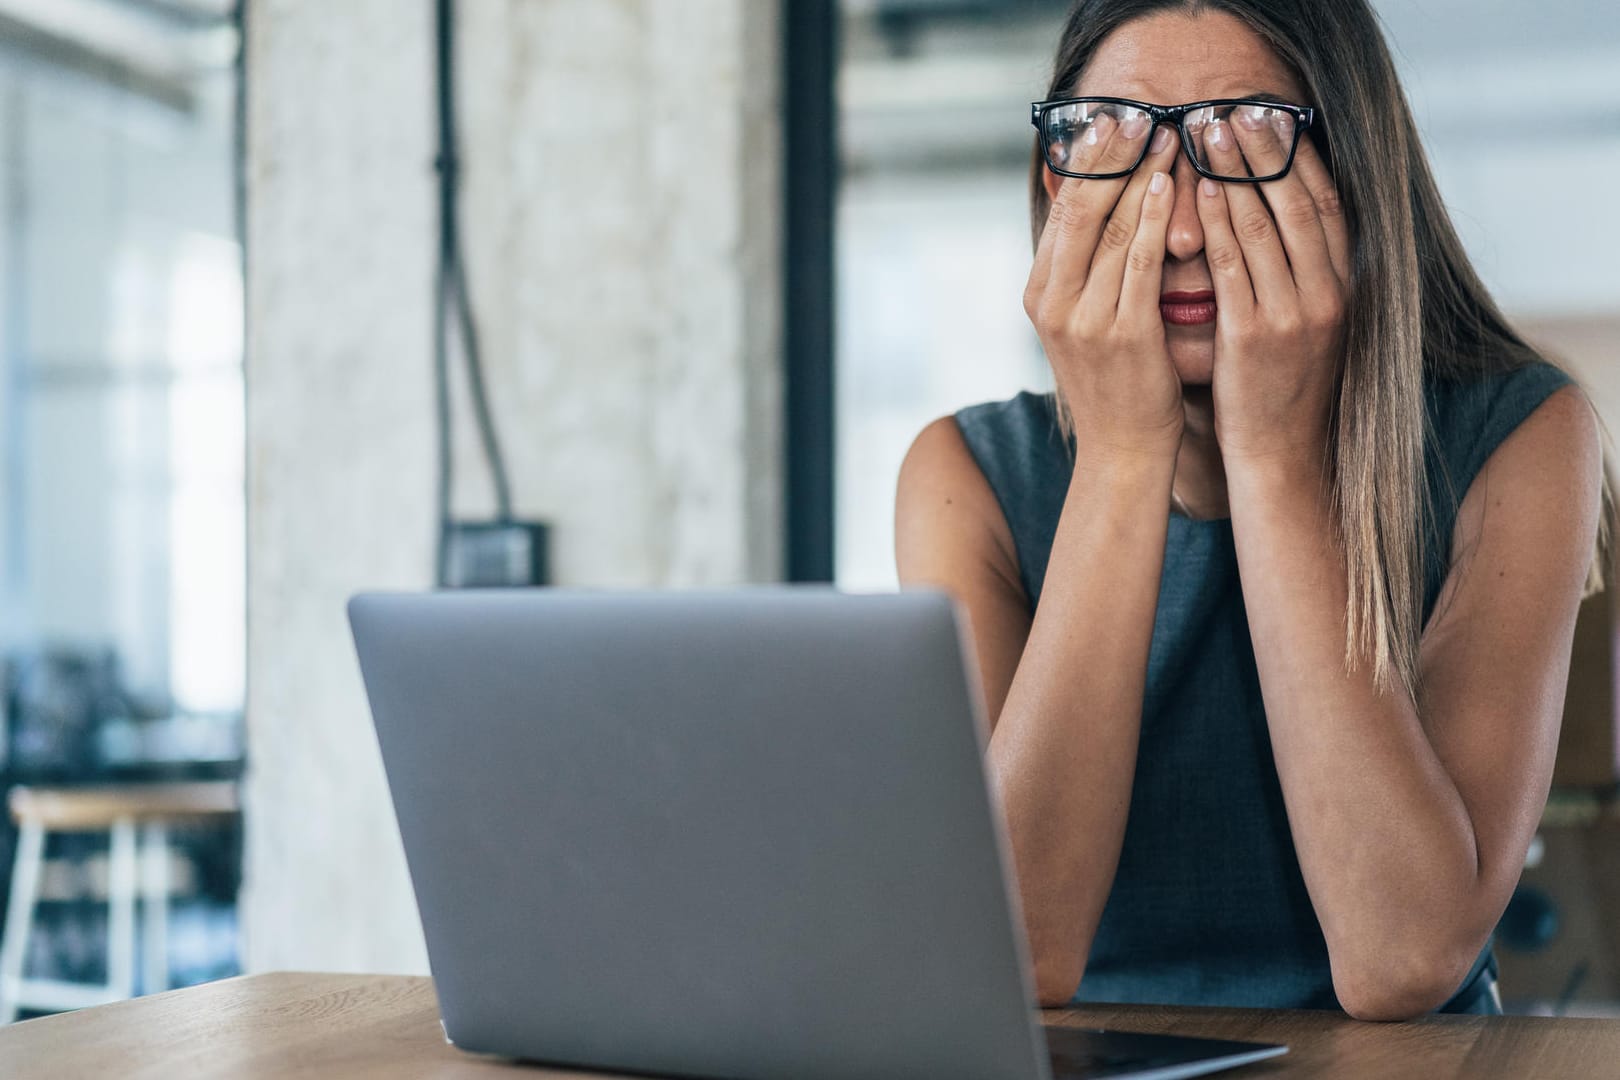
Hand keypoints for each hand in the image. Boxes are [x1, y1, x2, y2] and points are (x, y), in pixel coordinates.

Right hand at [1023, 117, 1183, 460]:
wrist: (1123, 450)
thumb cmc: (1115, 382)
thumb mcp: (1085, 321)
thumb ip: (1086, 269)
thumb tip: (1098, 207)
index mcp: (1039, 294)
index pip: (1062, 211)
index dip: (1087, 162)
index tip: (1112, 121)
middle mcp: (1053, 303)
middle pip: (1081, 211)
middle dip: (1112, 157)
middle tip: (1140, 113)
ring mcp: (1085, 319)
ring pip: (1114, 229)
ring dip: (1143, 175)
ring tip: (1168, 136)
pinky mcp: (1123, 334)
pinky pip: (1141, 262)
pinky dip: (1156, 219)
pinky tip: (1171, 186)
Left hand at [1195, 114, 1350, 467]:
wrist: (1281, 457)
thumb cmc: (1282, 390)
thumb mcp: (1307, 326)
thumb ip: (1299, 276)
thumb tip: (1280, 222)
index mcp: (1344, 288)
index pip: (1326, 205)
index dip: (1300, 158)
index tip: (1275, 120)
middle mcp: (1328, 295)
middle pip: (1296, 205)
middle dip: (1263, 153)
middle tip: (1233, 112)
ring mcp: (1294, 315)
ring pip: (1265, 227)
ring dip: (1235, 174)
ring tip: (1208, 134)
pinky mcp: (1255, 337)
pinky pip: (1234, 267)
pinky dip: (1219, 225)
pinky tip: (1201, 192)